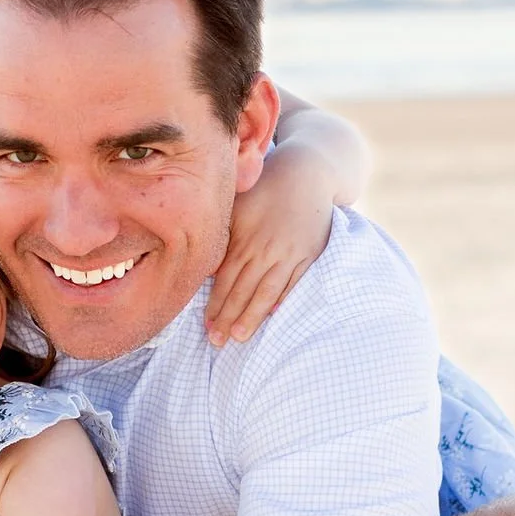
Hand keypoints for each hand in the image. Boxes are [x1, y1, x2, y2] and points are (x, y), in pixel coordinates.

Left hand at [206, 145, 336, 345]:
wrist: (308, 174)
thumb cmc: (265, 188)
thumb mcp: (238, 205)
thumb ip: (224, 235)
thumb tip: (208, 269)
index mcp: (245, 238)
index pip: (226, 279)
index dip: (215, 303)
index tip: (205, 325)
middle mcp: (267, 249)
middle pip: (244, 290)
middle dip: (229, 317)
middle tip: (216, 341)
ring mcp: (290, 255)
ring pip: (268, 292)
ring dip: (252, 317)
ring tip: (239, 337)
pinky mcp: (309, 256)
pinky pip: (293, 284)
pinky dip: (282, 301)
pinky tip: (271, 318)